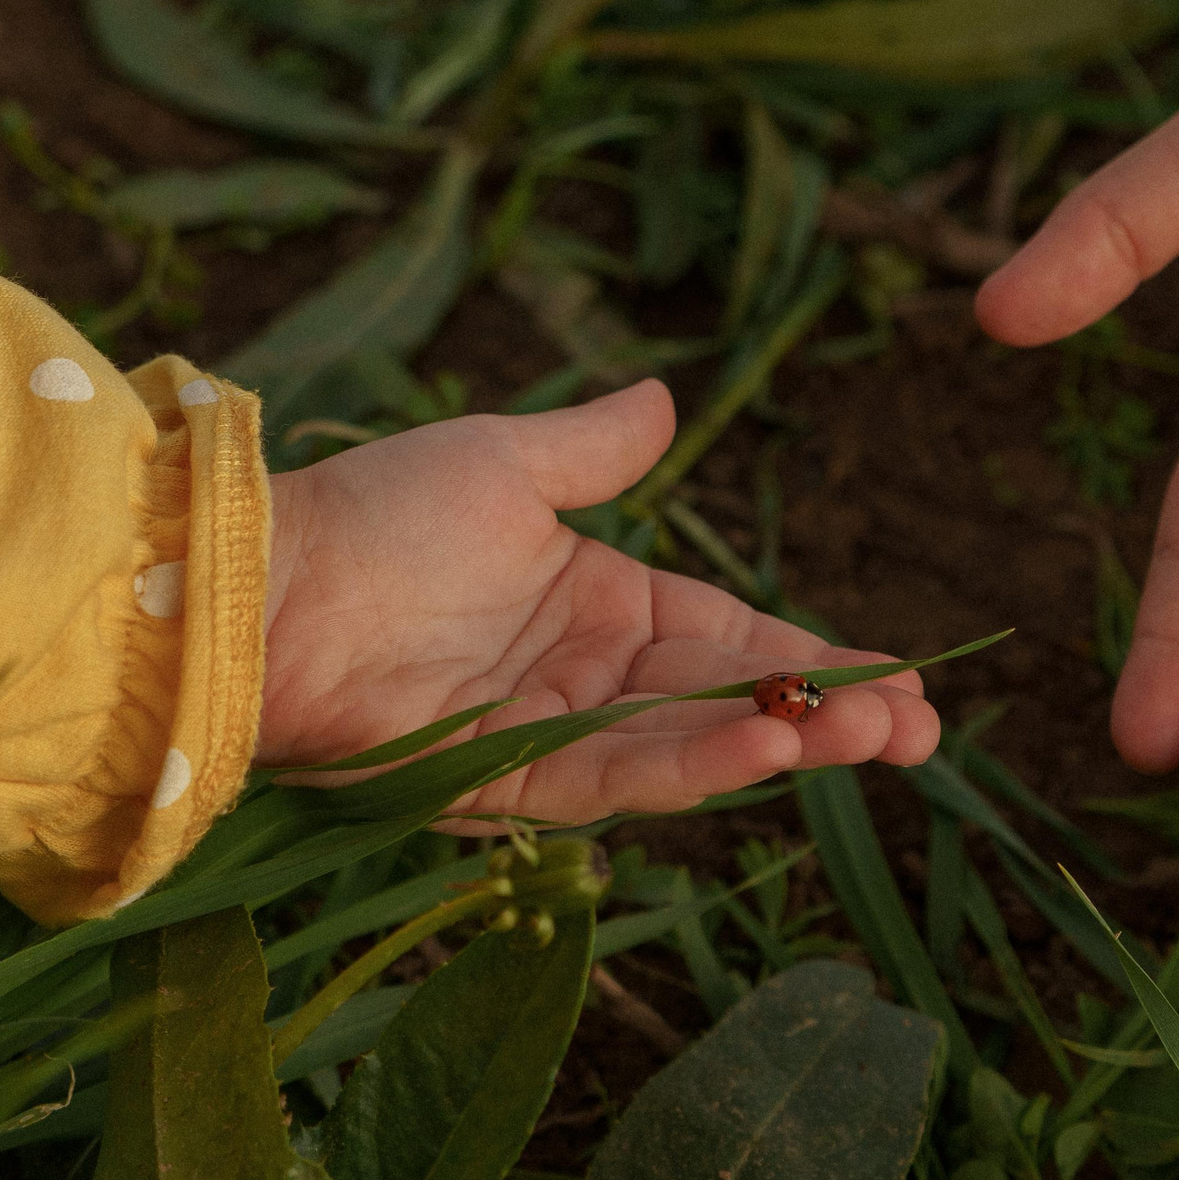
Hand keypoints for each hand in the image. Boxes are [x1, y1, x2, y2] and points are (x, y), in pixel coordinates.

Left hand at [258, 382, 938, 824]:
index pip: (735, 636)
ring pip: (695, 747)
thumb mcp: (504, 460)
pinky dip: (696, 763)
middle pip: (735, 703)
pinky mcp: (507, 783)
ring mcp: (552, 735)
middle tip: (924, 734)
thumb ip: (595, 447)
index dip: (820, 657)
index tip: (911, 677)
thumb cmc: (372, 513)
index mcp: (599, 602)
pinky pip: (618, 777)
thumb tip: (669, 396)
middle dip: (832, 719)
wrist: (254, 582)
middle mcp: (588, 677)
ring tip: (878, 739)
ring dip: (788, 744)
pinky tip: (767, 744)